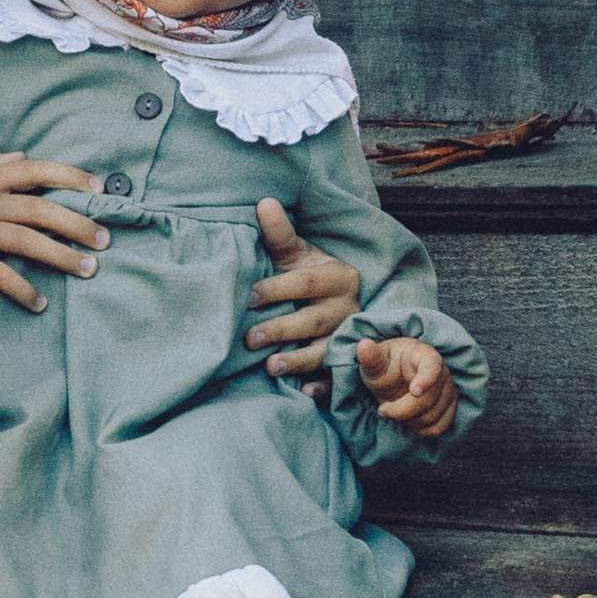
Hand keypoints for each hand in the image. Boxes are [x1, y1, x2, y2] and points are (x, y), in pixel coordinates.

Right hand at [0, 148, 109, 312]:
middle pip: (42, 209)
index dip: (70, 176)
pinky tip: (40, 304)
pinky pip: (1, 276)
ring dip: (63, 257)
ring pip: (29, 242)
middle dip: (78, 223)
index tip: (99, 186)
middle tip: (105, 239)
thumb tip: (19, 156)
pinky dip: (23, 291)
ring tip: (88, 270)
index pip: (36, 170)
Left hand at [245, 197, 362, 381]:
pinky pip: (336, 378)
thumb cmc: (308, 275)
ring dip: (299, 361)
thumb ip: (280, 234)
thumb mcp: (297, 253)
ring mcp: (349, 337)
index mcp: (339, 277)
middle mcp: (348, 308)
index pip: (305, 283)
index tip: (247, 297)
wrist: (337, 300)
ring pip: (325, 351)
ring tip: (271, 367)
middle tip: (248, 338)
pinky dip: (321, 388)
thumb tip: (263, 202)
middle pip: (313, 320)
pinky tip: (304, 394)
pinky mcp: (346, 362)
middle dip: (280, 329)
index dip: (276, 290)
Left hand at [356, 336, 458, 439]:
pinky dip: (420, 430)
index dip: (426, 379)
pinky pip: (439, 428)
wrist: (395, 380)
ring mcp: (448, 391)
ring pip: (432, 417)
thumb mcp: (374, 363)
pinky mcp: (449, 409)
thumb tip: (364, 345)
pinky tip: (408, 420)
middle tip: (382, 409)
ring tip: (395, 411)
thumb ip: (370, 357)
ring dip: (408, 420)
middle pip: (428, 399)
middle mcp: (442, 372)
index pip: (432, 366)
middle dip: (401, 410)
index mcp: (424, 355)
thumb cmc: (386, 367)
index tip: (413, 391)